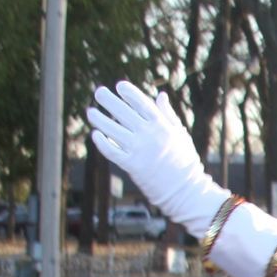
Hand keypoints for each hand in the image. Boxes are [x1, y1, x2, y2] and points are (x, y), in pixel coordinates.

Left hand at [85, 82, 224, 236]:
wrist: (186, 191)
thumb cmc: (184, 161)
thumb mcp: (180, 135)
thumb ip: (168, 114)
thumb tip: (160, 95)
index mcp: (162, 126)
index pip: (141, 103)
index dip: (129, 92)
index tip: (119, 86)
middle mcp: (149, 135)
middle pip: (123, 112)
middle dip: (108, 100)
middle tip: (98, 92)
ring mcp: (139, 150)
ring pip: (112, 130)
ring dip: (99, 119)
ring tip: (91, 112)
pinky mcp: (132, 166)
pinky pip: (112, 151)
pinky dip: (102, 142)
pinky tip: (96, 134)